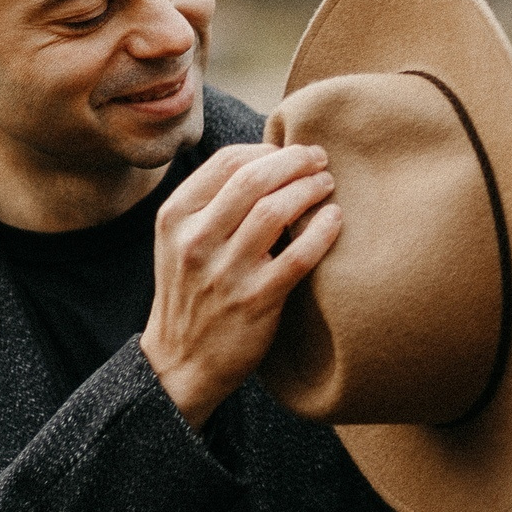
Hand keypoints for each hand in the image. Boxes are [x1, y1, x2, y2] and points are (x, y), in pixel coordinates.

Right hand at [143, 143, 341, 427]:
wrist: (181, 363)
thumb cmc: (191, 293)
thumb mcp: (179, 242)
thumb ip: (210, 203)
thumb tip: (265, 160)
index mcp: (176, 217)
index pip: (227, 162)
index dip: (266, 149)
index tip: (289, 151)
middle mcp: (196, 240)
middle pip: (253, 178)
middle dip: (294, 161)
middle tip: (319, 158)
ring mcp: (225, 272)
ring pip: (275, 211)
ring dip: (310, 189)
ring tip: (327, 184)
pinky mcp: (254, 301)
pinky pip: (298, 256)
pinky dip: (322, 231)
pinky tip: (335, 218)